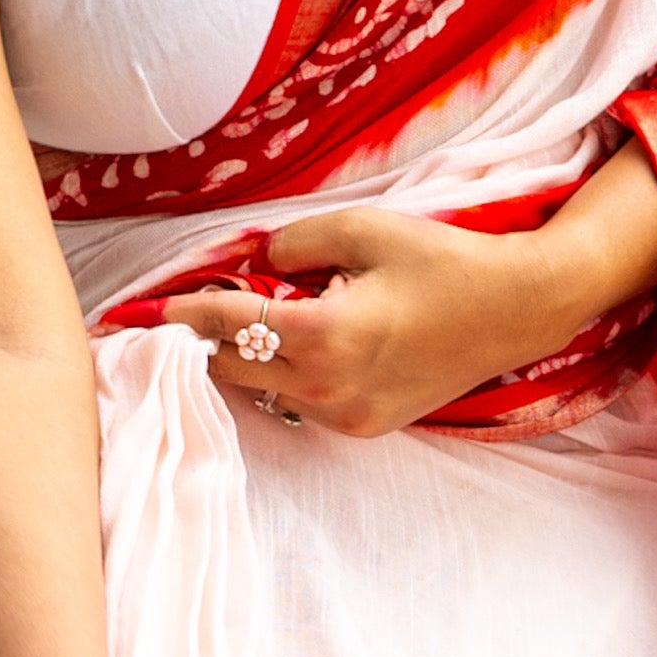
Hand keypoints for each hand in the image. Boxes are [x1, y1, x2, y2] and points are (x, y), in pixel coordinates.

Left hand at [163, 207, 549, 438]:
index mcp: (323, 336)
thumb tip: (253, 260)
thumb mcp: (362, 228)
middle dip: (216, 336)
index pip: (227, 324)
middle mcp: (327, 387)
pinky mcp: (364, 427)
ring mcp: (346, 415)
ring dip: (256, 357)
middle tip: (212, 302)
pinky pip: (302, 402)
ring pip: (264, 390)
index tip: (142, 311)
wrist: (514, 309)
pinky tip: (319, 342)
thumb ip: (292, 243)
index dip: (182, 312)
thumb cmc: (442, 259)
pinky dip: (293, 374)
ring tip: (281, 316)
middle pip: (232, 368)